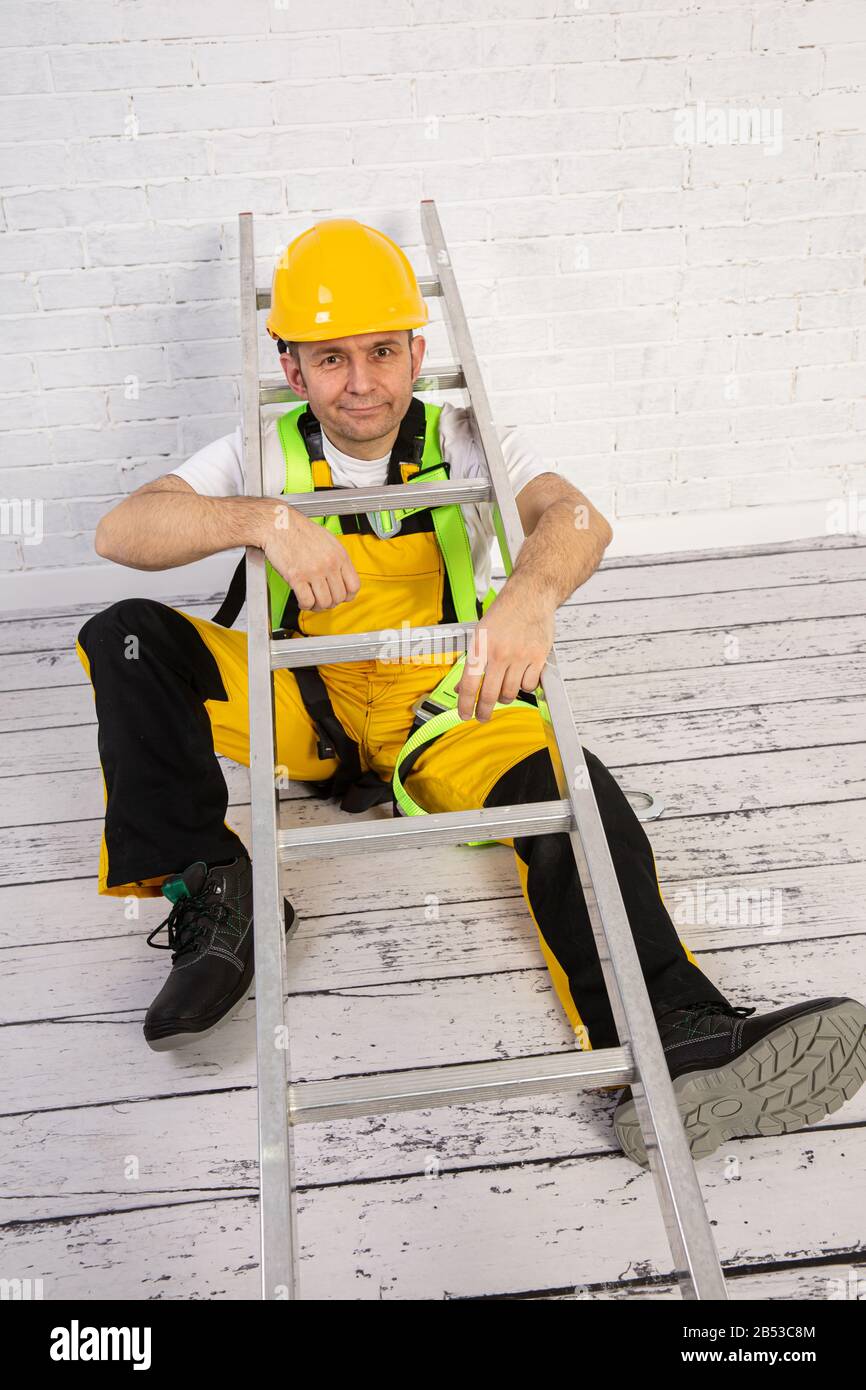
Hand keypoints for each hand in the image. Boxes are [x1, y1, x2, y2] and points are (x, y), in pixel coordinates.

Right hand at [261, 504, 360, 611]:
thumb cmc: (300, 531)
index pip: (354, 586)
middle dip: (331, 602)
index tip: (341, 597)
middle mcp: (329, 564)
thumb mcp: (328, 541)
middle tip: (322, 600)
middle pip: (339, 597)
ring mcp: (313, 571)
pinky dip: (305, 606)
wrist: (279, 525)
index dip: (348, 596)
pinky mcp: (296, 577)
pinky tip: (302, 601)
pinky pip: (307, 601)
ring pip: (325, 602)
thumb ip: (337, 559)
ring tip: (312, 601)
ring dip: (318, 606)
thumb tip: (342, 577)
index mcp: (339, 555)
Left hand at [455, 582, 554, 721]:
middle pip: (490, 695)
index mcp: (481, 646)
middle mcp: (500, 652)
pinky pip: (529, 685)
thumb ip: (473, 661)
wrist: (530, 596)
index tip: (464, 715)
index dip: (465, 704)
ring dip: (505, 697)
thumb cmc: (504, 613)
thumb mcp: (480, 633)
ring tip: (503, 691)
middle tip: (482, 717)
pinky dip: (524, 687)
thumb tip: (462, 687)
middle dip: (484, 711)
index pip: (470, 684)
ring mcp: (520, 656)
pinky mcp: (538, 657)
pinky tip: (521, 678)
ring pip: (511, 693)